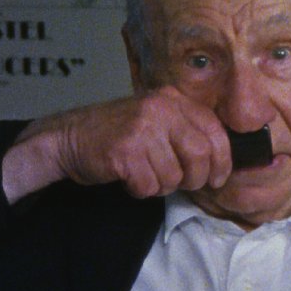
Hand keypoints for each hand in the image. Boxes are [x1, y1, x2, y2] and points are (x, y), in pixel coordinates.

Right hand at [1, 86, 231, 201]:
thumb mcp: (157, 121)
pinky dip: (141, 190)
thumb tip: (222, 162)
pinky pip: (149, 185)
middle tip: (179, 183)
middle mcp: (160, 109)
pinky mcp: (124, 150)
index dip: (222, 161)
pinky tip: (129, 177)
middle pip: (200, 156)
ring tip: (144, 173)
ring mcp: (142, 128)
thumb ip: (187, 132)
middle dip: (194, 179)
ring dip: (161, 185)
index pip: (216, 132)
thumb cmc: (118, 135)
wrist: (69, 137)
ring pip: (174, 176)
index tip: (217, 178)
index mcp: (173, 100)